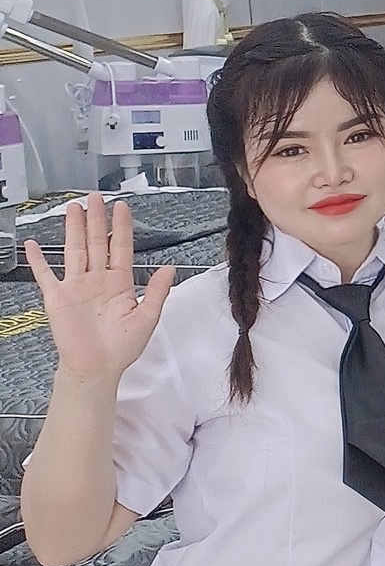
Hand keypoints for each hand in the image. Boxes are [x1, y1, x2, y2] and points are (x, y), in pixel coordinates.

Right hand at [24, 196, 173, 386]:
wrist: (97, 368)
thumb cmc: (122, 347)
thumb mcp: (147, 318)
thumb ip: (158, 292)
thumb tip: (169, 268)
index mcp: (119, 283)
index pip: (121, 248)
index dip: (122, 227)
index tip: (122, 207)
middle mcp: (97, 279)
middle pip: (97, 242)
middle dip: (97, 219)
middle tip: (96, 196)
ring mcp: (76, 286)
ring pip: (75, 250)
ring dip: (74, 229)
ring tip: (74, 208)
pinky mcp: (57, 297)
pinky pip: (45, 275)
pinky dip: (38, 260)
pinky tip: (33, 245)